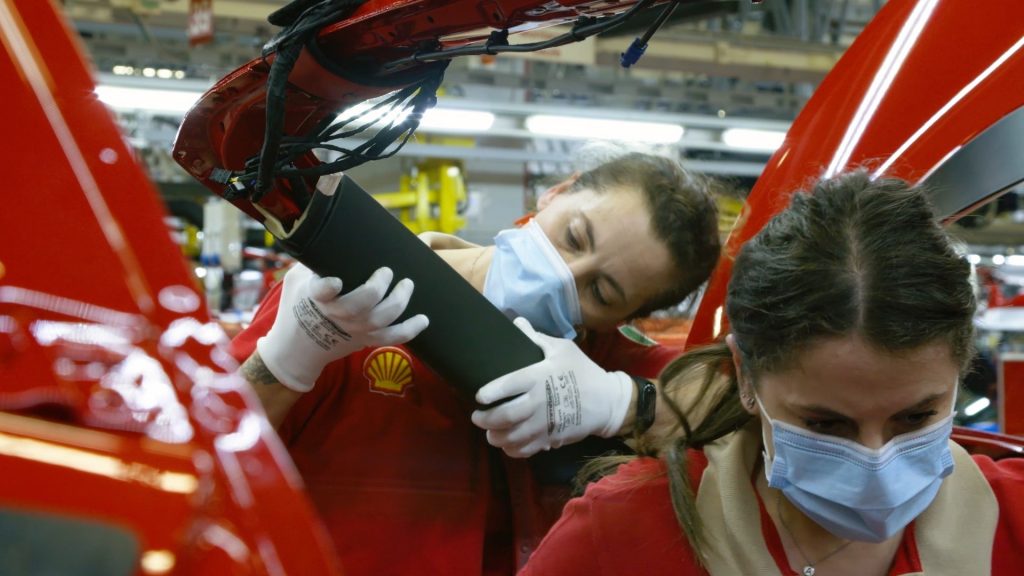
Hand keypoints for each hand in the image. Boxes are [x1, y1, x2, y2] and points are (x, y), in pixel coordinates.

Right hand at [256, 263, 427, 391]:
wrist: (297, 348)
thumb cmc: (299, 304)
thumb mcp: (298, 279)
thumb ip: (314, 260)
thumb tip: (332, 230)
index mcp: (316, 297)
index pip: (320, 292)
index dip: (328, 288)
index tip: (336, 281)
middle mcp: (336, 314)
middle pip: (358, 306)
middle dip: (377, 288)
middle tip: (386, 272)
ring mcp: (353, 329)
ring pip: (379, 320)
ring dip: (398, 302)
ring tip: (407, 284)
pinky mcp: (365, 339)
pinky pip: (391, 338)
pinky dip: (409, 330)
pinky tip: (423, 319)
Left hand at [470, 317, 630, 457]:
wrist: (607, 401)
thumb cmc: (582, 371)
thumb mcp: (562, 349)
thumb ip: (537, 338)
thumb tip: (517, 322)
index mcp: (539, 377)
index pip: (508, 385)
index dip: (490, 392)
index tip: (479, 396)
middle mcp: (538, 402)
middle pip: (505, 416)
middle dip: (485, 419)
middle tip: (477, 417)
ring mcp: (544, 424)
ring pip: (511, 438)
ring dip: (495, 436)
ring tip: (490, 431)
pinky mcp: (551, 439)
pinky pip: (525, 450)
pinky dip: (511, 449)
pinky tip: (507, 443)